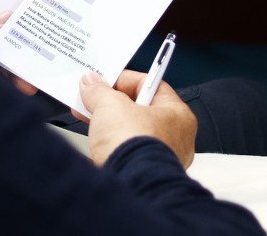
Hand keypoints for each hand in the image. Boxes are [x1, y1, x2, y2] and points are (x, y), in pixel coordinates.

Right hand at [75, 70, 195, 167]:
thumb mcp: (109, 105)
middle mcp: (175, 138)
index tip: (104, 80)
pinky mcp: (143, 176)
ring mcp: (160, 160)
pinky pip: (125, 156)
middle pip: (140, 111)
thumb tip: (91, 83)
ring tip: (89, 121)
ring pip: (131, 135)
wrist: (130, 186)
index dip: (124, 79)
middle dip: (113, 105)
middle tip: (93, 100)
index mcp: (177, 114)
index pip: (151, 85)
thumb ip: (99, 91)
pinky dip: (109, 150)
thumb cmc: (134, 145)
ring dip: (109, 128)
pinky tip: (93, 147)